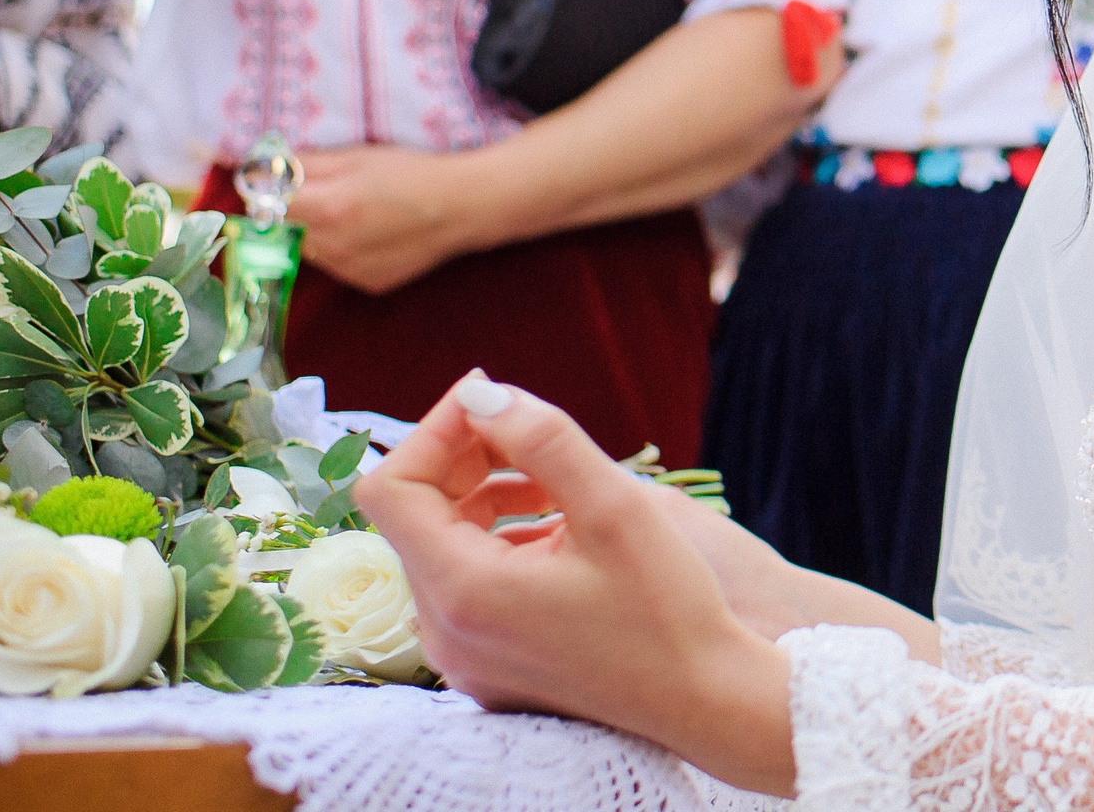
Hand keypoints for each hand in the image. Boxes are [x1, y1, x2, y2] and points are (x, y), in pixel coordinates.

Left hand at [287, 144, 485, 294]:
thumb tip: (270, 168)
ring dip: (322, 233)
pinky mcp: (368, 283)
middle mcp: (333, 245)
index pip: (271, 205)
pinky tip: (376, 234)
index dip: (274, 192)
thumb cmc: (413, 173)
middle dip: (302, 212)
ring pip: (313, 250)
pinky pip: (339, 266)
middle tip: (335, 195)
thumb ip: (308, 164)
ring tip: (359, 215)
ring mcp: (350, 269)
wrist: (462, 206)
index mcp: (328, 208)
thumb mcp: (359, 156)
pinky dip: (346, 250)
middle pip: (290, 230)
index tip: (286, 184)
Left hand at [356, 374, 797, 794]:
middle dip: (465, 458)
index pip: (392, 487)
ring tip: (556, 479)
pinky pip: (466, 582)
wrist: (701, 700)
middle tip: (530, 427)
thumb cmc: (666, 609)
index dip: (434, 430)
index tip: (491, 398)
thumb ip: (544, 439)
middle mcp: (443, 630)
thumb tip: (484, 393)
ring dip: (485, 495)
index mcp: (463, 591)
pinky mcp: (484, 663)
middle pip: (415, 515)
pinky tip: (559, 527)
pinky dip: (499, 539)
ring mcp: (460, 654)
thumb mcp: (614, 507)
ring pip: (442, 546)